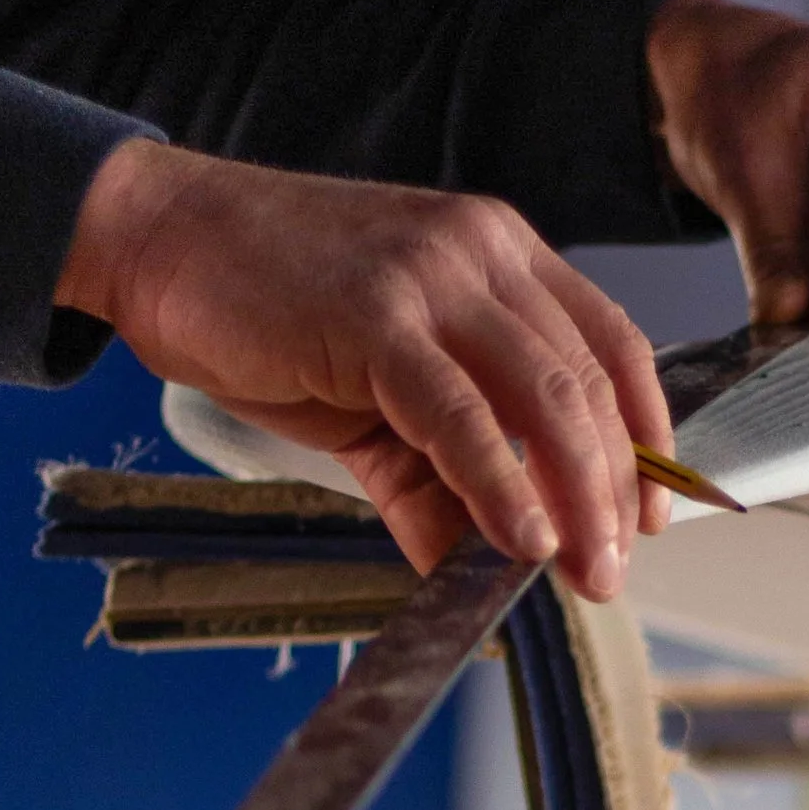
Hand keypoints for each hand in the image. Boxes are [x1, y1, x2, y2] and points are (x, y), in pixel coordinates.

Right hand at [57, 140, 672, 595]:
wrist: (158, 239)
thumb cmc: (264, 306)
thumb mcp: (374, 398)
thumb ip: (434, 477)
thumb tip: (478, 566)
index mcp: (500, 254)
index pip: (611, 346)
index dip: (645, 436)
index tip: (650, 514)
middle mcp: (483, 252)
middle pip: (589, 381)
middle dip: (614, 489)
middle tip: (611, 570)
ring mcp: (432, 276)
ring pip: (544, 395)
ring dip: (575, 497)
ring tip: (579, 571)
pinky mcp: (376, 315)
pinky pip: (461, 413)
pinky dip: (498, 483)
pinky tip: (519, 538)